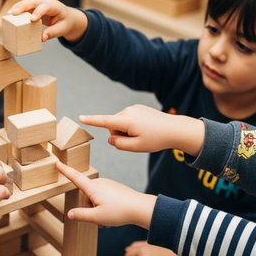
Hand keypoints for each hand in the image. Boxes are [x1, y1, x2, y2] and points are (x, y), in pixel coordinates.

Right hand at [9, 0, 87, 43]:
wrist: (66, 17)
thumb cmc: (65, 23)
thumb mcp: (62, 29)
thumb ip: (52, 33)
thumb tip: (42, 38)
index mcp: (55, 6)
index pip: (45, 7)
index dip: (38, 12)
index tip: (32, 19)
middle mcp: (45, 2)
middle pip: (33, 1)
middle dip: (22, 6)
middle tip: (13, 13)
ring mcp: (38, 3)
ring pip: (26, 2)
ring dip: (17, 8)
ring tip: (8, 15)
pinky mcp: (33, 7)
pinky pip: (24, 7)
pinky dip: (17, 10)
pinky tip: (9, 16)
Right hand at [56, 161, 155, 228]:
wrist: (141, 208)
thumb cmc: (120, 212)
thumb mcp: (97, 217)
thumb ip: (81, 215)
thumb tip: (69, 213)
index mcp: (93, 188)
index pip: (75, 177)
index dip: (65, 171)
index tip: (57, 163)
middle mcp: (100, 183)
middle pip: (85, 195)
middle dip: (88, 207)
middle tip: (98, 220)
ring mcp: (108, 184)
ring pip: (94, 197)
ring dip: (96, 208)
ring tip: (106, 220)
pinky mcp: (114, 187)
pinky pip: (103, 196)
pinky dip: (103, 205)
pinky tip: (112, 214)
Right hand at [79, 105, 204, 156]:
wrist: (175, 129)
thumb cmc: (156, 139)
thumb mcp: (136, 147)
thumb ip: (119, 144)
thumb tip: (110, 138)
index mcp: (126, 121)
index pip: (104, 121)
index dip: (91, 120)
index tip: (80, 117)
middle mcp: (128, 111)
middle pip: (113, 126)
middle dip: (120, 135)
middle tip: (137, 140)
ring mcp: (133, 108)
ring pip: (120, 124)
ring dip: (127, 131)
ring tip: (144, 134)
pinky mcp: (138, 108)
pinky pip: (128, 120)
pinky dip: (133, 127)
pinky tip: (145, 129)